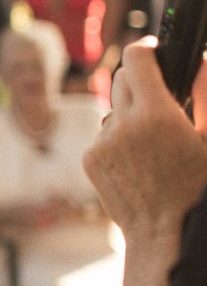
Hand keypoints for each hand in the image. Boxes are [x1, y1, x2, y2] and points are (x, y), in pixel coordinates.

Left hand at [83, 40, 206, 238]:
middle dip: (141, 82)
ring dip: (130, 113)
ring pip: (114, 108)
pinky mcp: (90, 159)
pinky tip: (138, 162)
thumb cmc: (196, 188)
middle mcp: (123, 124)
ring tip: (153, 143)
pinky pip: (104, 134)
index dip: (147, 50)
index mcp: (156, 115)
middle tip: (162, 101)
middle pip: (122, 78)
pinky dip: (119, 139)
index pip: (137, 58)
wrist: (165, 235)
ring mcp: (102, 142)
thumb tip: (201, 58)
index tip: (156, 52)